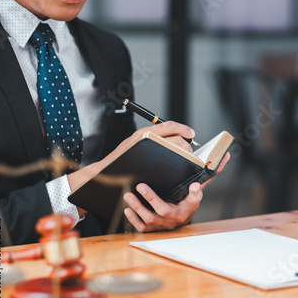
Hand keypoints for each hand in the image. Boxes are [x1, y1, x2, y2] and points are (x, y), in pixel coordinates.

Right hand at [68, 121, 195, 216]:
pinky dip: (176, 164)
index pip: (169, 125)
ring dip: (183, 154)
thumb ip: (153, 138)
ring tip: (184, 158)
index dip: (183, 129)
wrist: (107, 172)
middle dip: (187, 146)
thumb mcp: (137, 143)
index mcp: (145, 132)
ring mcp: (148, 152)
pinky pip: (168, 163)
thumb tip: (176, 138)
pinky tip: (177, 166)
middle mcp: (146, 139)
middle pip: (177, 140)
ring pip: (175, 150)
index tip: (191, 133)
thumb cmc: (123, 158)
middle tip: (189, 151)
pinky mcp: (148, 165)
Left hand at [123, 152, 229, 231]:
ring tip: (129, 195)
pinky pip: (141, 227)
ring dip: (138, 207)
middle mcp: (176, 217)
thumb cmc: (186, 201)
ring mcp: (163, 225)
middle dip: (152, 198)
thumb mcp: (197, 189)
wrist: (177, 220)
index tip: (194, 186)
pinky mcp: (151, 229)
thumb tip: (225, 157)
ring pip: (150, 219)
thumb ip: (209, 174)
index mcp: (189, 206)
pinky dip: (133, 219)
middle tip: (141, 186)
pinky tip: (127, 209)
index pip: (194, 199)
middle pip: (164, 210)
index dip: (195, 194)